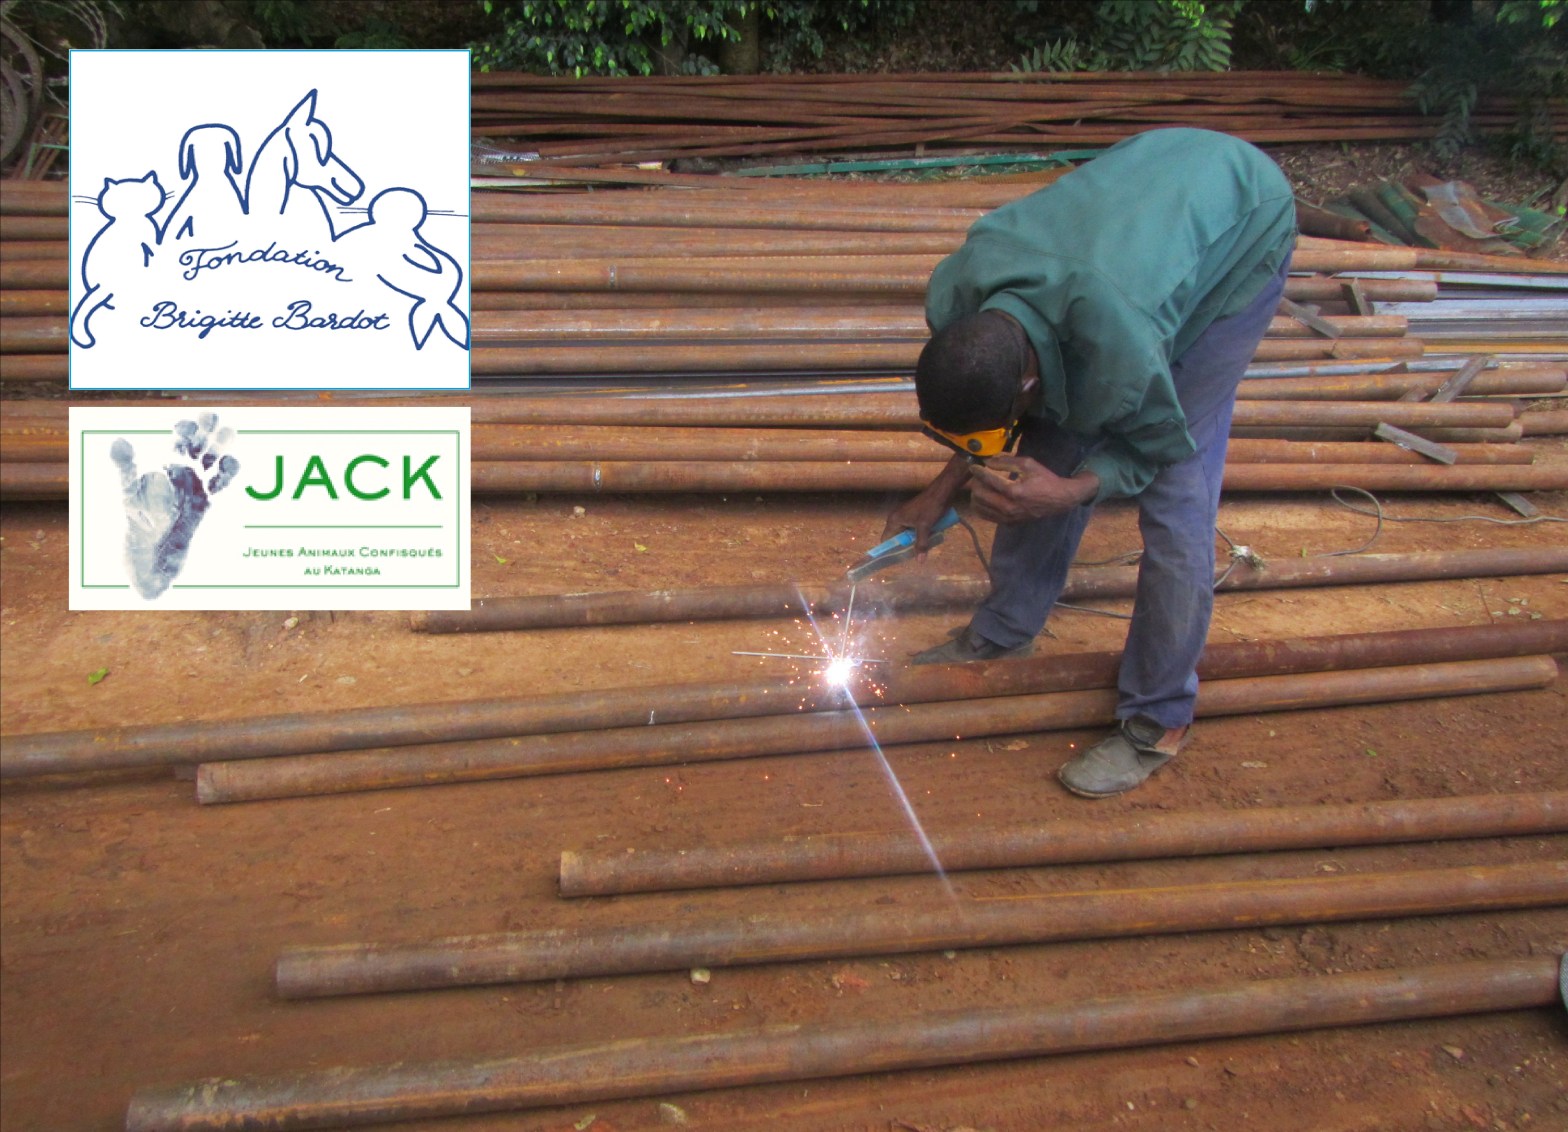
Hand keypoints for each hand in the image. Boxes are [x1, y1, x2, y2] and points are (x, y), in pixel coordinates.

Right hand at [881, 493, 951, 556]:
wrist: (942, 492)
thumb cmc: (930, 508)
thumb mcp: (925, 527)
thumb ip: (921, 544)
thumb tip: (920, 561)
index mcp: (894, 520)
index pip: (886, 539)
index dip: (890, 550)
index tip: (897, 559)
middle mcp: (897, 518)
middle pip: (897, 538)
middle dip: (905, 547)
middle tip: (914, 556)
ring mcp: (906, 516)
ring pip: (907, 534)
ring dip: (914, 541)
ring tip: (922, 549)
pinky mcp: (915, 515)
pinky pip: (914, 529)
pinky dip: (919, 535)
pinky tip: (927, 540)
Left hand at [967, 455, 1097, 522]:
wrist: (1059, 500)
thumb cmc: (1044, 479)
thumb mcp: (1028, 464)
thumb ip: (1006, 461)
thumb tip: (987, 461)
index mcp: (1014, 491)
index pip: (988, 480)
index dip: (978, 471)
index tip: (973, 466)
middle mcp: (1009, 507)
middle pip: (979, 495)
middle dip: (976, 483)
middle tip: (978, 476)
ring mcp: (1007, 517)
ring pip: (978, 507)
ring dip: (976, 495)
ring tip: (981, 486)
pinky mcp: (1008, 523)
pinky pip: (985, 516)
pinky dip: (981, 506)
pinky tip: (986, 497)